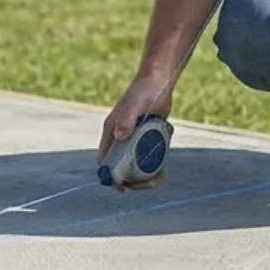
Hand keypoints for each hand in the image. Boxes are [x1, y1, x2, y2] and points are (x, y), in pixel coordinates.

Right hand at [98, 71, 174, 189]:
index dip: (110, 177)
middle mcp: (120, 138)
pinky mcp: (147, 139)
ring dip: (145, 177)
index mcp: (111, 132)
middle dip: (133, 180)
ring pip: (136, 166)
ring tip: (161, 178)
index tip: (122, 188)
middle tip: (150, 183)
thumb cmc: (144, 91)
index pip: (105, 161)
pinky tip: (164, 171)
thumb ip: (127, 119)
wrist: (159, 82)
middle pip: (121, 167)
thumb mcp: (134, 105)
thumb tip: (119, 136)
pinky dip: (154, 167)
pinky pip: (147, 159)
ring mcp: (134, 140)